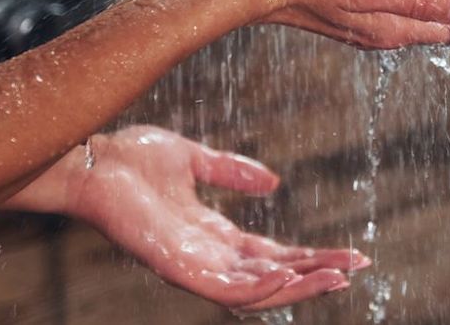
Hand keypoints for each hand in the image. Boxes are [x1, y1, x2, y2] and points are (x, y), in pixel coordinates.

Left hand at [10, 126, 366, 311]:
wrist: (91, 160)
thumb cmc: (131, 158)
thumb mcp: (194, 159)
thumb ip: (231, 170)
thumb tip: (274, 182)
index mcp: (213, 235)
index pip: (272, 254)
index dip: (311, 256)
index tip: (350, 254)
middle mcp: (207, 256)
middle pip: (274, 276)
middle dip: (317, 274)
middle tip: (358, 267)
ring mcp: (192, 265)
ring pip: (256, 291)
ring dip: (298, 286)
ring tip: (338, 277)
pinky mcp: (177, 267)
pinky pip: (224, 290)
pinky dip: (259, 287)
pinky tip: (288, 273)